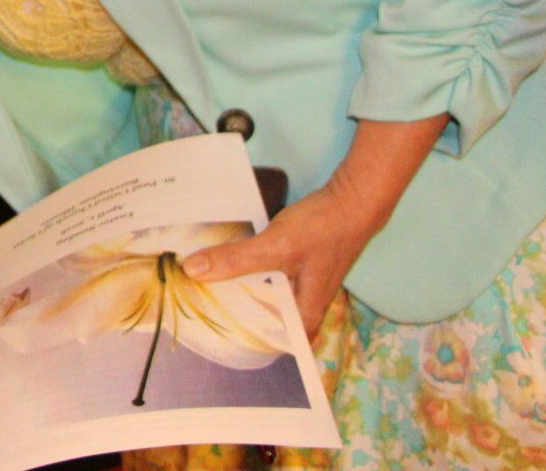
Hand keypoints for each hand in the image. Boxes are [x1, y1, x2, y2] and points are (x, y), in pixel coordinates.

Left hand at [180, 177, 384, 338]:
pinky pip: (266, 278)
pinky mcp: (296, 267)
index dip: (240, 342)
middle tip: (196, 308)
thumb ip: (236, 260)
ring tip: (203, 287)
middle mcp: (304, 306)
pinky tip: (226, 263)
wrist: (351, 200)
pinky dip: (247, 273)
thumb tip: (193, 271)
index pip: (269, 344)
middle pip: (263, 321)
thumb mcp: (276, 246)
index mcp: (303, 315)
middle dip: (232, 315)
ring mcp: (301, 286)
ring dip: (238, 292)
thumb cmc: (323, 229)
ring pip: (263, 298)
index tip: (207, 333)